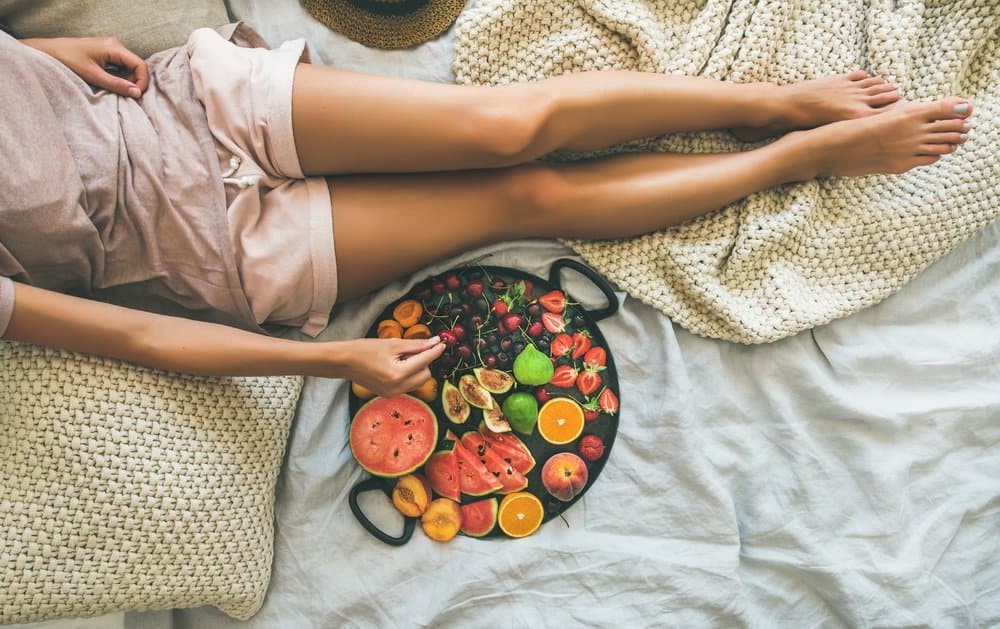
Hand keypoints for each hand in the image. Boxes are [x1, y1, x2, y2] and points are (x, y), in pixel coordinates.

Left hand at [21, 36, 148, 97]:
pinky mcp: (106, 54)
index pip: (140, 65)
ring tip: (115, 89)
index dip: (142, 81)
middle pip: (136, 66)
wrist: (48, 51)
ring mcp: (111, 49)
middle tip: (124, 94)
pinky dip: (119, 77)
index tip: (136, 95)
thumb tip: (136, 93)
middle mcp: (115, 45)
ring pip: (129, 68)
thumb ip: (116, 84)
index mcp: (114, 47)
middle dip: (134, 82)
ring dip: (126, 81)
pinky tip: (110, 84)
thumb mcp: (93, 75)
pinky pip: (120, 67)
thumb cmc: (68, 60)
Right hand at [344, 336, 445, 396]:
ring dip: (417, 369)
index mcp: (398, 374)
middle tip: (413, 349)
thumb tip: (435, 342)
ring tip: (402, 357)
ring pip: (418, 381)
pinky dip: (409, 375)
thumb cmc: (365, 349)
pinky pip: (408, 385)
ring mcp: (393, 393)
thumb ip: (416, 345)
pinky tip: (397, 365)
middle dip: (424, 361)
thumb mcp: (393, 344)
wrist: (345, 362)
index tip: (442, 343)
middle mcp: (397, 388)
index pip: (425, 361)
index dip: (435, 351)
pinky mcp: (390, 395)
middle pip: (426, 374)